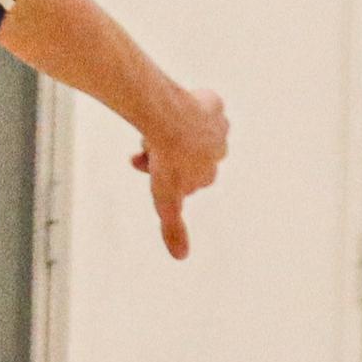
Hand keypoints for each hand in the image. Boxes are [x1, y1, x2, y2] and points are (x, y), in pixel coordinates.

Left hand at [132, 87, 228, 259]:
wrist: (169, 121)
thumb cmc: (167, 161)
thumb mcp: (166, 201)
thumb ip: (173, 228)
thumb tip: (181, 257)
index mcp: (209, 175)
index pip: (184, 179)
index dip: (162, 175)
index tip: (145, 169)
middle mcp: (219, 151)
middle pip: (184, 155)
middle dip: (162, 154)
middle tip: (142, 150)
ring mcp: (218, 127)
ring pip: (189, 131)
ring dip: (170, 132)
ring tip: (152, 131)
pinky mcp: (214, 103)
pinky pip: (200, 105)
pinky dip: (185, 108)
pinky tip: (171, 109)